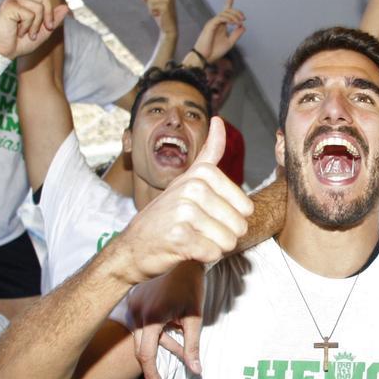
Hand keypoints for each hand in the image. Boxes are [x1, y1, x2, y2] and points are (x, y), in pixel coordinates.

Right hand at [0, 0, 69, 56]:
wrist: (4, 52)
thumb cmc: (20, 43)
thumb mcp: (42, 33)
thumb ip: (53, 21)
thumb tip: (65, 6)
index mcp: (26, 1)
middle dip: (48, 16)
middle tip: (41, 30)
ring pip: (39, 7)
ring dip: (37, 25)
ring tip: (26, 32)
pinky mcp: (9, 5)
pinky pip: (30, 14)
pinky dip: (29, 26)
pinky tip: (18, 30)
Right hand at [111, 117, 253, 284]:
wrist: (132, 247)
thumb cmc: (165, 216)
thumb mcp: (186, 180)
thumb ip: (208, 154)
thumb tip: (220, 121)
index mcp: (201, 175)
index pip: (246, 206)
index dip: (234, 218)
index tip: (208, 215)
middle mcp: (192, 188)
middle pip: (239, 225)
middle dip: (224, 235)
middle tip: (198, 230)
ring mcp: (184, 211)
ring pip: (228, 241)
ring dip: (213, 247)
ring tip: (192, 238)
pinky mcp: (179, 236)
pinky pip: (213, 253)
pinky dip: (203, 257)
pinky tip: (185, 249)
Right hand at [128, 263, 204, 378]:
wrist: (182, 255)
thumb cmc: (190, 285)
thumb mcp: (194, 316)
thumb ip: (193, 345)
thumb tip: (195, 370)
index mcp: (151, 317)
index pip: (146, 353)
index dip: (151, 373)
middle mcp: (136, 312)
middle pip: (140, 348)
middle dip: (151, 366)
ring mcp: (132, 305)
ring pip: (140, 336)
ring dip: (158, 345)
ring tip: (176, 347)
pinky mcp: (133, 300)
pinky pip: (140, 323)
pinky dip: (154, 332)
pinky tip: (171, 329)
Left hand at [139, 0, 176, 33]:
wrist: (169, 27)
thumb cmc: (161, 15)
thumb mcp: (152, 5)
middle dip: (148, 2)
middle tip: (157, 10)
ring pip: (149, 0)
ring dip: (150, 8)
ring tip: (158, 13)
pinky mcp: (166, 6)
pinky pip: (151, 6)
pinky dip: (152, 12)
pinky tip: (159, 16)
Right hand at [193, 0, 245, 62]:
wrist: (205, 58)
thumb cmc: (215, 51)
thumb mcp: (229, 42)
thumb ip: (236, 34)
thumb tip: (243, 26)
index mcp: (220, 26)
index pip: (224, 12)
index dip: (228, 4)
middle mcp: (216, 23)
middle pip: (226, 11)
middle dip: (236, 12)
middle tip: (243, 18)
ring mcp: (212, 23)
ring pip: (224, 13)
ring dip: (234, 16)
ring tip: (239, 22)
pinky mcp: (210, 26)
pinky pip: (220, 18)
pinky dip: (227, 19)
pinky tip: (233, 23)